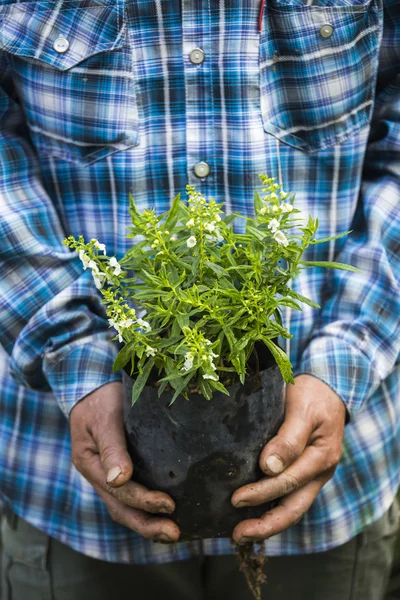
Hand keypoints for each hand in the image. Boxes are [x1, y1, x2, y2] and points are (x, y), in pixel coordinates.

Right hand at [70, 382, 179, 542]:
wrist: (94, 388)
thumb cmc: (102, 398)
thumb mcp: (105, 416)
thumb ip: (112, 446)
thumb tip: (119, 479)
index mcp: (89, 462)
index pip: (118, 490)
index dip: (144, 500)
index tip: (169, 504)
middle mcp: (97, 474)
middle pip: (120, 508)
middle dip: (147, 524)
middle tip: (174, 534)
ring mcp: (106, 475)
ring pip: (124, 507)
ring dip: (147, 522)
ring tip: (173, 533)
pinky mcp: (118, 472)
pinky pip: (129, 497)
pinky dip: (145, 509)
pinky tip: (166, 515)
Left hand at [231, 374, 345, 543]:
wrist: (329, 387)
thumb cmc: (313, 395)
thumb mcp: (302, 410)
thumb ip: (289, 439)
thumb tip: (268, 467)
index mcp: (322, 457)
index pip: (289, 482)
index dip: (261, 493)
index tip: (236, 499)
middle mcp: (320, 472)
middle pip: (294, 508)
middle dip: (266, 525)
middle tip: (237, 534)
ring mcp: (313, 475)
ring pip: (292, 507)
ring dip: (268, 523)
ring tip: (241, 533)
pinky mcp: (304, 472)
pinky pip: (289, 497)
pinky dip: (271, 508)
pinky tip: (252, 514)